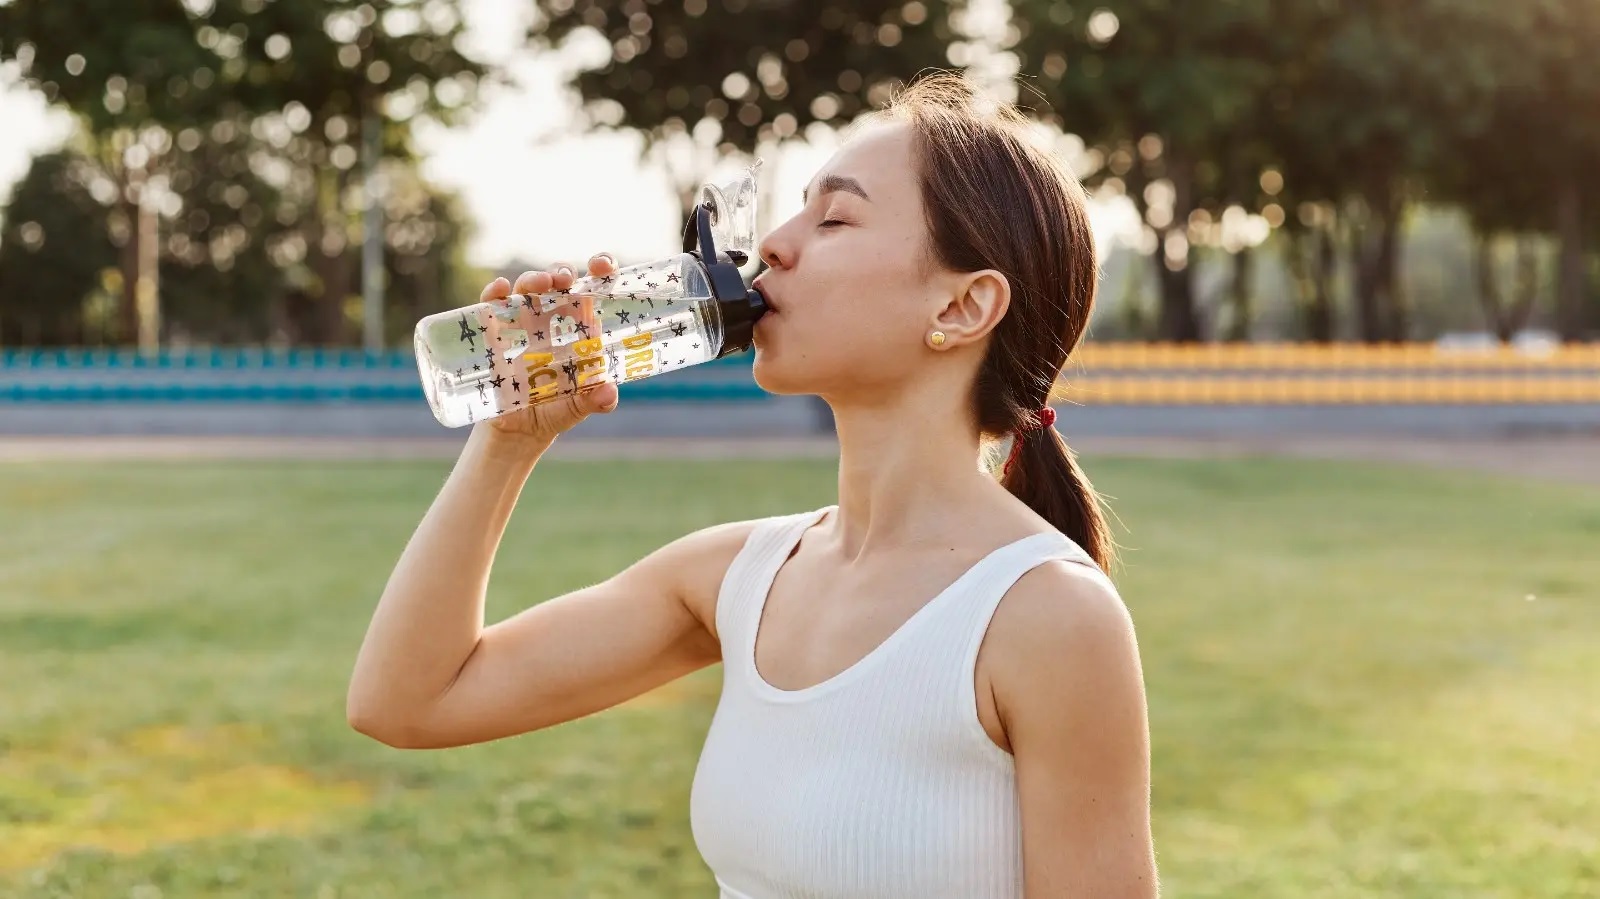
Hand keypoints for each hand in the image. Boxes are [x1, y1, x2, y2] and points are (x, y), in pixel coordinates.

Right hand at [477, 252, 620, 444]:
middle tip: (565, 279)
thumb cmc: (555, 411)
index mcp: (579, 329)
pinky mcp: (495, 335)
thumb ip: (596, 400)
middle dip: (561, 272)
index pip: (592, 290)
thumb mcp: (578, 407)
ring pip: (526, 289)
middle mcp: (552, 319)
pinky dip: (494, 294)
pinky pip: (492, 306)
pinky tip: (499, 288)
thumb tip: (608, 393)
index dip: (599, 271)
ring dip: (533, 279)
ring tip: (541, 283)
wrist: (518, 430)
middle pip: (557, 283)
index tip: (603, 264)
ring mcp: (522, 324)